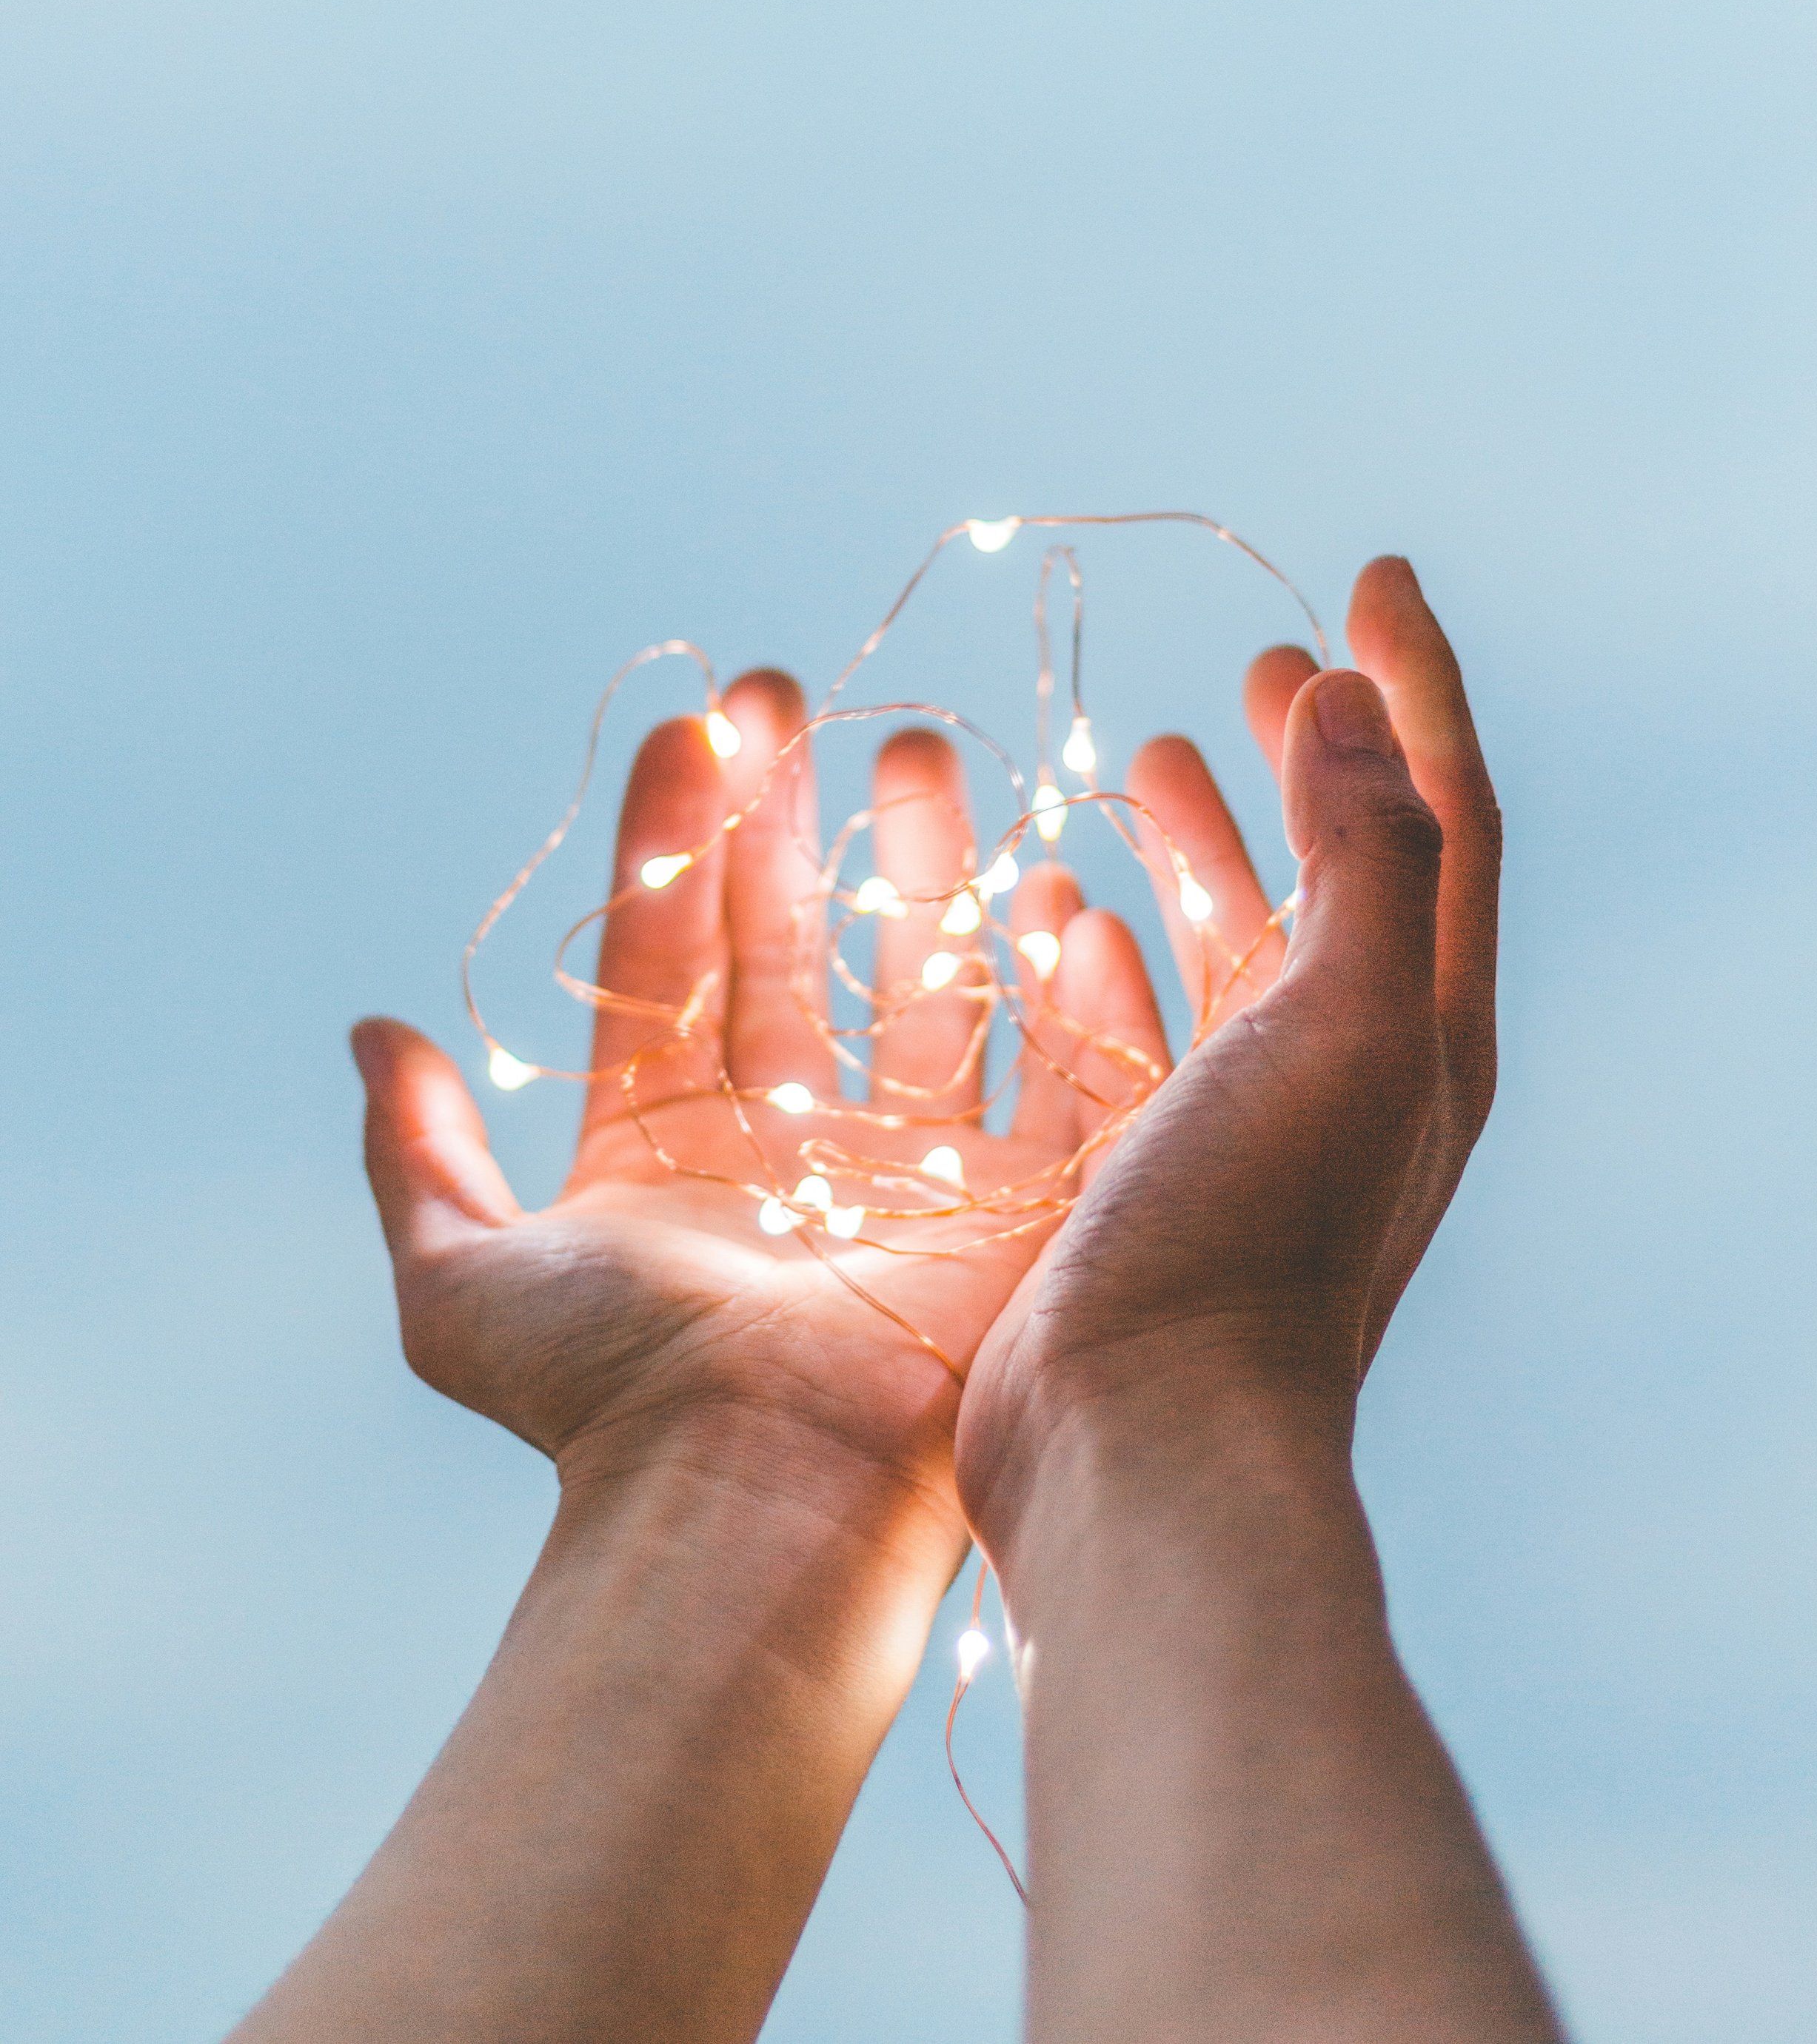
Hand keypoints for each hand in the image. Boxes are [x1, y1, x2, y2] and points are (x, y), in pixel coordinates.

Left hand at [354, 668, 1168, 1538]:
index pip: (674, 955)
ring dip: (917, 872)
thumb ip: (415, 1158)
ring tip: (917, 754)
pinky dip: (1058, 989)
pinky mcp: (1016, 1207)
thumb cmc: (614, 1401)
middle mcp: (791, 1149)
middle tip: (794, 700)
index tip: (694, 726)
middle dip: (792, 822)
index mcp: (670, 1148)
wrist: (760, 1502)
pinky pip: (1053, 1075)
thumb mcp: (463, 1284)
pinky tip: (1052, 891)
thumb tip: (371, 1035)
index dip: (679, 839)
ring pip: (918, 986)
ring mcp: (908, 1172)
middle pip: (794, 948)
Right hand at [958, 555, 1501, 1541]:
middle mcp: (1349, 1072)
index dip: (1415, 685)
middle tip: (1262, 662)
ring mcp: (1245, 1127)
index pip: (1442, 813)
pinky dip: (1112, 954)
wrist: (1149, 1447)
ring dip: (1206, 844)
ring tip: (1147, 756)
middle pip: (1342, 872)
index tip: (1368, 574)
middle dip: (1311, 757)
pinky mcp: (1145, 1173)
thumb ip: (1368, 853)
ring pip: (1234, 945)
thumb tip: (1352, 700)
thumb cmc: (1251, 1236)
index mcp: (1421, 1025)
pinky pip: (1140, 1027)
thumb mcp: (1350, 1024)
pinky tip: (1063, 914)